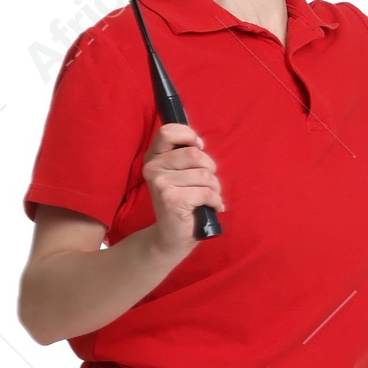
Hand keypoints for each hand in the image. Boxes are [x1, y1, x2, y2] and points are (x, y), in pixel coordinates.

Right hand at [143, 120, 221, 254]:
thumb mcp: (180, 173)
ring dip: (215, 188)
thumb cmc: (182, 201)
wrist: (171, 236)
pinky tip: (212, 207)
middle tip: (207, 183)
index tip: (198, 148)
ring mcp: (160, 184)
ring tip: (209, 197)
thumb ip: (185, 155)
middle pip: (194, 154)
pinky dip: (215, 201)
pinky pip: (206, 192)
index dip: (188, 136)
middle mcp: (152, 168)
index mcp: (153, 157)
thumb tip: (200, 144)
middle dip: (210, 168)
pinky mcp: (171, 200)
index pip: (168, 131)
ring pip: (204, 174)